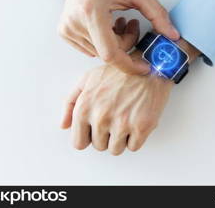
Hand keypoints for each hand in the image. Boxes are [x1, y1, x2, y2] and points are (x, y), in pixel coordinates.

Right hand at [56, 0, 179, 74]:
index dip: (129, 65)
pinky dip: (103, 42)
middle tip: (131, 24)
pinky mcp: (65, 33)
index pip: (110, 53)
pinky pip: (90, 49)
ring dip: (115, 44)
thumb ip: (157, 14)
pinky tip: (106, 26)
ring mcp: (68, 30)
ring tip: (118, 22)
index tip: (143, 67)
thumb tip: (172, 35)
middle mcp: (76, 24)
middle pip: (108, 54)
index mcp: (92, 13)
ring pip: (100, 54)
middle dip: (126, 44)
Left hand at [61, 40, 200, 155]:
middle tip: (115, 118)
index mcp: (84, 107)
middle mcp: (101, 117)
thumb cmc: (119, 71)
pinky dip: (136, 138)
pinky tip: (137, 120)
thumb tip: (64, 125)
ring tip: (126, 119)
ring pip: (116, 150)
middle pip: (99, 146)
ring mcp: (122, 123)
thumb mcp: (88, 79)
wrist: (150, 64)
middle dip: (106, 136)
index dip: (88, 136)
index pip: (79, 142)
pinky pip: (133, 147)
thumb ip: (71, 103)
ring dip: (121, 139)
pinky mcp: (141, 127)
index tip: (96, 129)